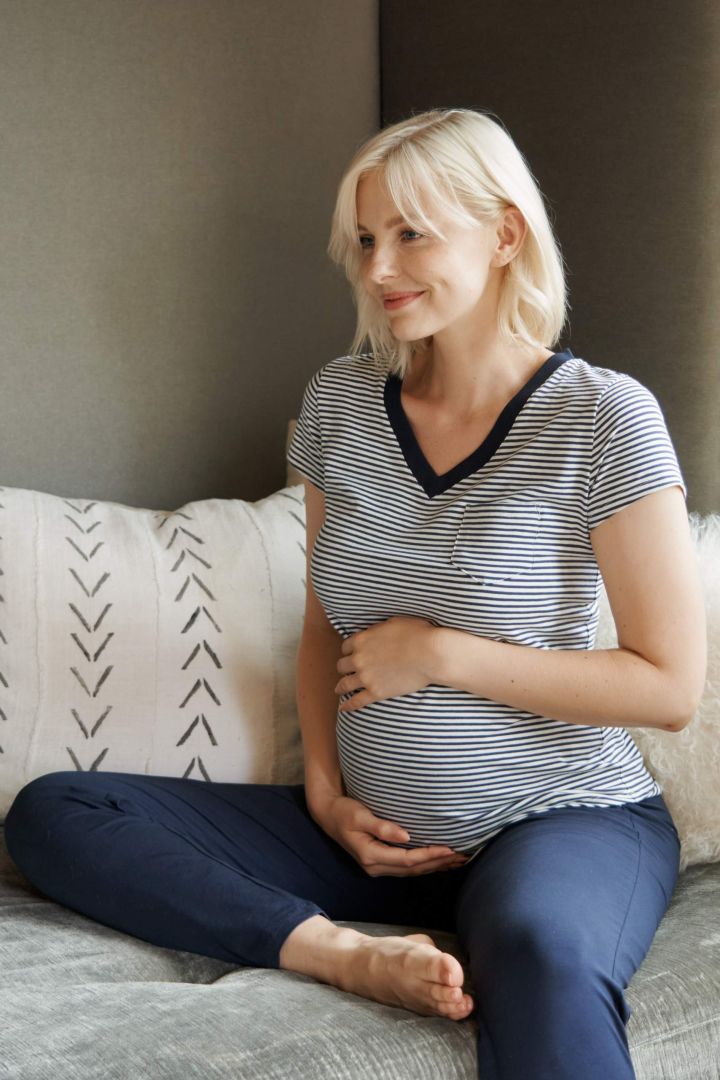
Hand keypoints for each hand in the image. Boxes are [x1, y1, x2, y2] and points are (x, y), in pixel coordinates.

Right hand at [309, 793, 469, 876]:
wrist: (328, 816)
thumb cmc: (344, 812)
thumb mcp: (359, 816)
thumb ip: (381, 826)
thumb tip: (406, 836)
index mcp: (370, 856)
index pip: (407, 859)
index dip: (430, 855)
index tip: (450, 848)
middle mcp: (375, 866)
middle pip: (413, 869)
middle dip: (438, 863)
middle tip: (462, 856)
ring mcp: (378, 867)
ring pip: (412, 871)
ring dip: (435, 866)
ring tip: (458, 861)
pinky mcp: (381, 862)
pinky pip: (408, 867)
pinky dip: (426, 865)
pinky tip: (440, 862)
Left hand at [334, 616, 436, 711]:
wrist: (430, 654)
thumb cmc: (416, 634)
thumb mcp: (392, 622)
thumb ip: (377, 630)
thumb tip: (373, 633)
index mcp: (361, 640)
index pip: (345, 647)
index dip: (349, 651)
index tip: (352, 654)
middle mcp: (359, 659)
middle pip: (342, 665)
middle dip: (345, 667)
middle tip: (347, 670)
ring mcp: (366, 677)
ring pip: (344, 683)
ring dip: (341, 686)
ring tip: (339, 689)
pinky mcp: (376, 692)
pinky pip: (356, 701)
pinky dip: (348, 705)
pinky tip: (343, 708)